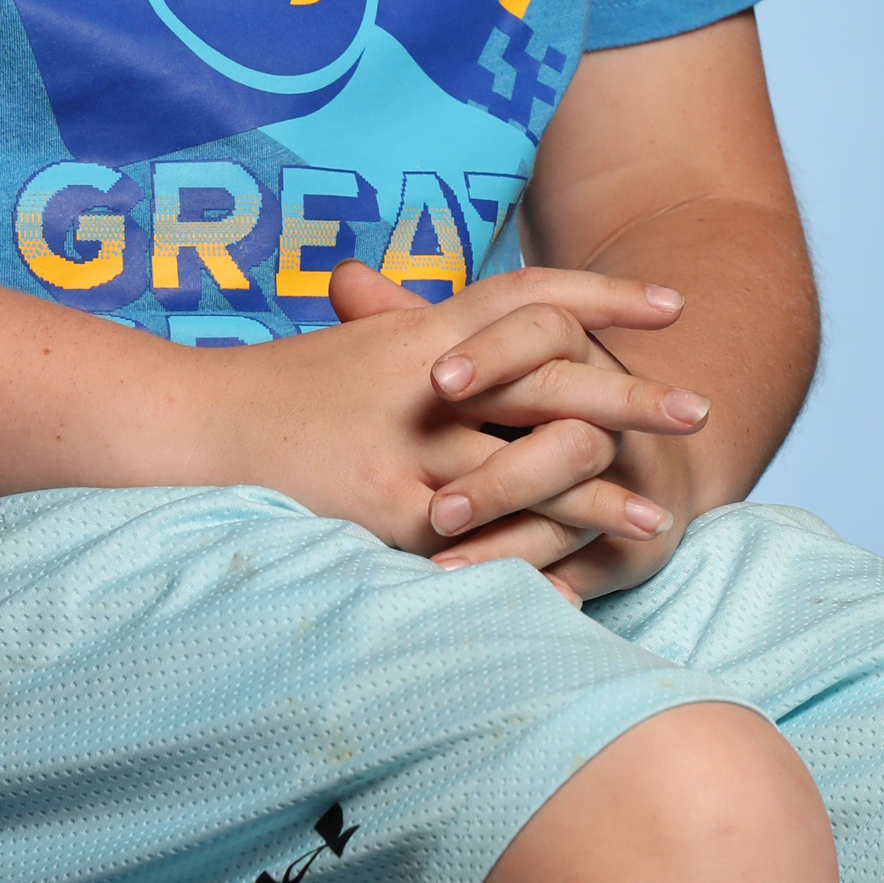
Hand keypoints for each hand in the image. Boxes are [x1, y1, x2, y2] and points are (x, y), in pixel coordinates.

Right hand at [198, 261, 689, 585]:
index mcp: (420, 332)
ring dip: (598, 497)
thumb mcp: (353, 350)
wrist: (186, 424)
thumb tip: (467, 333)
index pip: (527, 296)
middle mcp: (423, 381)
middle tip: (697, 410)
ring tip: (662, 520)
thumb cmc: (268, 393)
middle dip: (627, 399)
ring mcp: (406, 449)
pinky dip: (527, 565)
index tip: (670, 303)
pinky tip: (572, 586)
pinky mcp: (385, 514)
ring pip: (526, 468)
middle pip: (548, 381)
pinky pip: (474, 543)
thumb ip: (412, 338)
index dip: (603, 296)